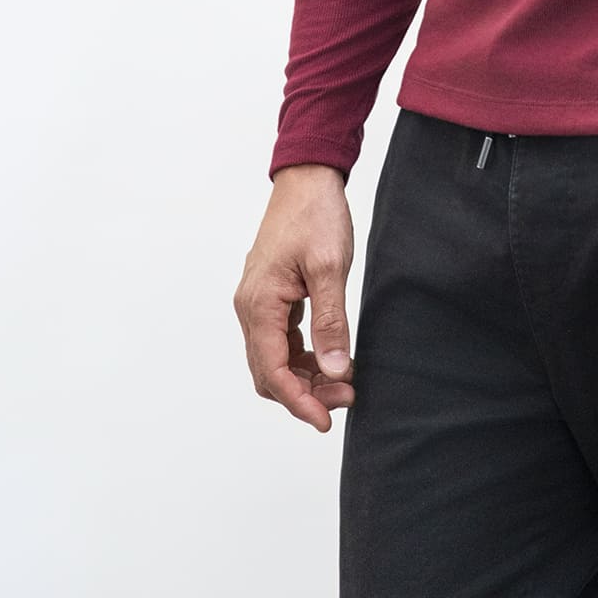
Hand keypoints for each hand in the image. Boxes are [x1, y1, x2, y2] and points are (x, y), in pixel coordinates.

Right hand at [234, 165, 356, 432]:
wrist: (308, 178)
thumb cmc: (317, 215)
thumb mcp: (330, 267)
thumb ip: (331, 321)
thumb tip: (335, 371)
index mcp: (258, 304)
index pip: (272, 372)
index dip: (299, 402)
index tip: (327, 420)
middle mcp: (250, 308)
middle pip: (269, 373)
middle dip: (305, 394)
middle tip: (347, 399)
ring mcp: (258, 302)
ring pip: (274, 359)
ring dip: (305, 378)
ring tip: (344, 383)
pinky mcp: (271, 296)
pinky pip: (280, 341)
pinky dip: (303, 357)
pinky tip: (331, 359)